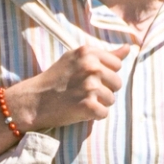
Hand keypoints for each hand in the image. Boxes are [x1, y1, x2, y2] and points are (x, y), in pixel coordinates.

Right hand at [5, 36, 127, 129]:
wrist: (34, 100)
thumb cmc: (56, 79)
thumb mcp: (76, 59)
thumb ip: (104, 54)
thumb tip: (129, 48)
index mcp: (88, 52)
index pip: (116, 65)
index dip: (104, 74)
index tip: (88, 78)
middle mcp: (90, 67)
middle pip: (117, 83)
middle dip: (104, 90)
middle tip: (82, 91)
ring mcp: (90, 86)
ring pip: (111, 99)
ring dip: (98, 103)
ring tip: (79, 100)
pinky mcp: (89, 105)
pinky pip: (104, 113)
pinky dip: (94, 115)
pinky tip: (79, 110)